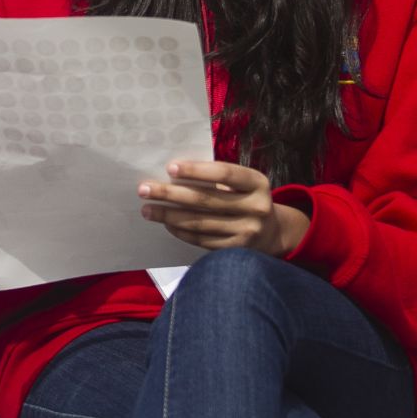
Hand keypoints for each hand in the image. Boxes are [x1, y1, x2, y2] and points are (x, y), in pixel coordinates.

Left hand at [137, 160, 309, 256]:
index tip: (170, 167)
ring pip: (200, 223)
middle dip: (171, 194)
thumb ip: (216, 178)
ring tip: (147, 209)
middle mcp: (256, 208)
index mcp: (257, 183)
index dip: (196, 170)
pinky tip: (166, 223)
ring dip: (169, 215)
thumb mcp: (242, 183)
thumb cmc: (245, 197)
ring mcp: (247, 232)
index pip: (224, 174)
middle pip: (206, 200)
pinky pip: (202, 240)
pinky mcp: (237, 250)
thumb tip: (172, 174)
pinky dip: (181, 231)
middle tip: (144, 189)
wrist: (272, 232)